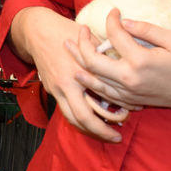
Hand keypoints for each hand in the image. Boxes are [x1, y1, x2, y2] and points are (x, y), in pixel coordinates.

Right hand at [9, 7, 125, 141]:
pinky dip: (78, 120)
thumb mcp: (91, 41)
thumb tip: (125, 73)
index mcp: (81, 71)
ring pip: (72, 119)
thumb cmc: (67, 31)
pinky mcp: (51, 90)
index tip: (132, 114)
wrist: (38, 31)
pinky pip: (65, 110)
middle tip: (117, 138)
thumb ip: (106, 58)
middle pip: (84, 117)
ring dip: (88, 130)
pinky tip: (90, 122)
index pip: (102, 99)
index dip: (118, 110)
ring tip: (103, 135)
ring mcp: (57, 89)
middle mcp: (68, 84)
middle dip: (101, 132)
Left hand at [65, 9, 170, 122]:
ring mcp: (125, 92)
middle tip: (80, 29)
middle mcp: (128, 78)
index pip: (115, 35)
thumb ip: (147, 29)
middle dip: (82, 41)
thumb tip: (124, 21)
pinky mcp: (125, 100)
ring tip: (68, 46)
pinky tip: (80, 70)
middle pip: (92, 59)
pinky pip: (99, 92)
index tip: (113, 10)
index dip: (111, 19)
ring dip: (77, 60)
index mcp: (140, 60)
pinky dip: (88, 80)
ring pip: (91, 77)